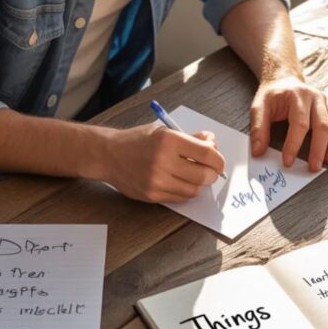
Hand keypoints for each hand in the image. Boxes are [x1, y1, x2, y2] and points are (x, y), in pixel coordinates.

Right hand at [97, 124, 225, 202]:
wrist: (109, 155)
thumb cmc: (138, 140)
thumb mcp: (164, 131)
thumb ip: (190, 138)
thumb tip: (213, 144)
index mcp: (168, 140)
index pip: (207, 153)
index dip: (218, 158)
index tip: (218, 159)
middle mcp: (163, 161)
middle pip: (204, 175)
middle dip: (213, 173)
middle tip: (210, 169)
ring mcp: (157, 181)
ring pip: (194, 190)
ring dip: (200, 183)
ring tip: (194, 174)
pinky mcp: (152, 195)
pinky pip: (180, 197)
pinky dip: (186, 190)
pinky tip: (181, 181)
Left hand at [249, 76, 327, 171]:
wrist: (284, 80)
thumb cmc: (273, 96)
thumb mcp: (259, 107)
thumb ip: (258, 129)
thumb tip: (258, 152)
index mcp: (297, 95)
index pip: (299, 123)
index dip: (294, 144)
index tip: (287, 162)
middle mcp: (316, 98)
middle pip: (322, 126)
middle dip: (318, 149)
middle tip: (313, 167)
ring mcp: (327, 103)